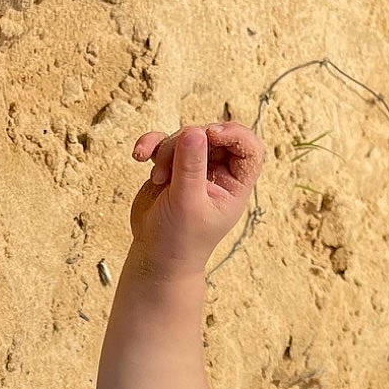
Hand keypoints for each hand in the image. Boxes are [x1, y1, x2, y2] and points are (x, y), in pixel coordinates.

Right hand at [127, 122, 263, 270]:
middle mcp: (218, 173)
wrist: (154, 257)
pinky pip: (163, 143)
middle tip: (169, 164)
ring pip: (185, 137)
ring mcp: (194, 168)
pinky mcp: (171, 166)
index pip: (249, 148)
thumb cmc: (178, 240)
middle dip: (188, 143)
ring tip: (158, 179)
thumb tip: (194, 131)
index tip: (211, 134)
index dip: (234, 134)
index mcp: (235, 185)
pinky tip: (139, 155)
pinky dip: (151, 145)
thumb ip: (191, 167)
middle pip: (212, 136)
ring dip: (166, 151)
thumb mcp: (187, 204)